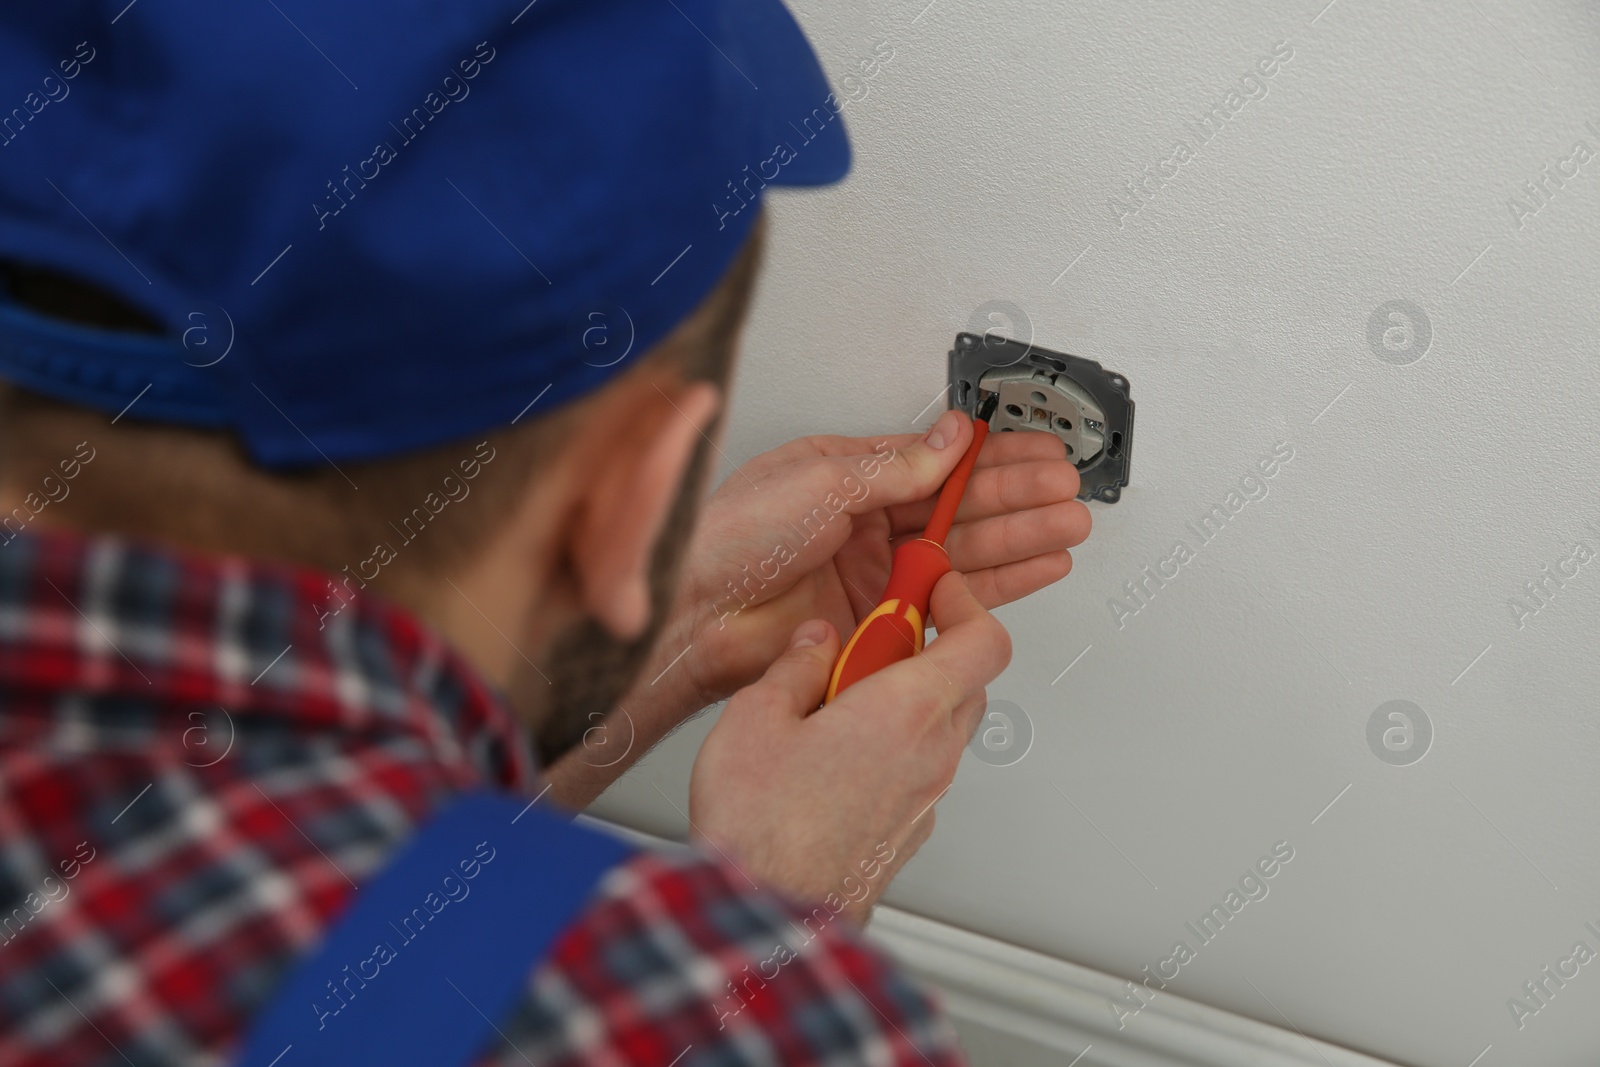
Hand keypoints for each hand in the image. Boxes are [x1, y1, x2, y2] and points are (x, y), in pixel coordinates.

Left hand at [545, 410, 1087, 806]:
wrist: (695, 614)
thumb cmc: (728, 538)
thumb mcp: (820, 479)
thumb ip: (897, 464)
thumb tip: (949, 436)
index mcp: (848, 476)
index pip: (939, 462)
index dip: (993, 457)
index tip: (1037, 449)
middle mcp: (866, 524)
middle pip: (963, 507)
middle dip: (1020, 496)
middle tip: (1067, 491)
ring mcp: (876, 575)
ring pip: (967, 552)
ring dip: (1020, 538)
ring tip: (1066, 526)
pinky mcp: (882, 621)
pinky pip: (953, 600)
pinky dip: (999, 584)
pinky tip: (1033, 569)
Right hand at [687, 572, 1010, 921]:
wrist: (770, 919)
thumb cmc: (764, 830)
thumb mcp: (756, 717)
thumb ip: (795, 666)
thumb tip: (814, 642)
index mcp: (906, 710)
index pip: (984, 639)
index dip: (964, 601)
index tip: (929, 585)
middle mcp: (931, 754)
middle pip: (967, 679)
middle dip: (927, 646)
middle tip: (871, 636)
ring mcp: (925, 798)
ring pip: (943, 726)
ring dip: (907, 699)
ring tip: (836, 699)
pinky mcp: (908, 832)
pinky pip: (919, 769)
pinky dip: (895, 746)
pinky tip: (835, 753)